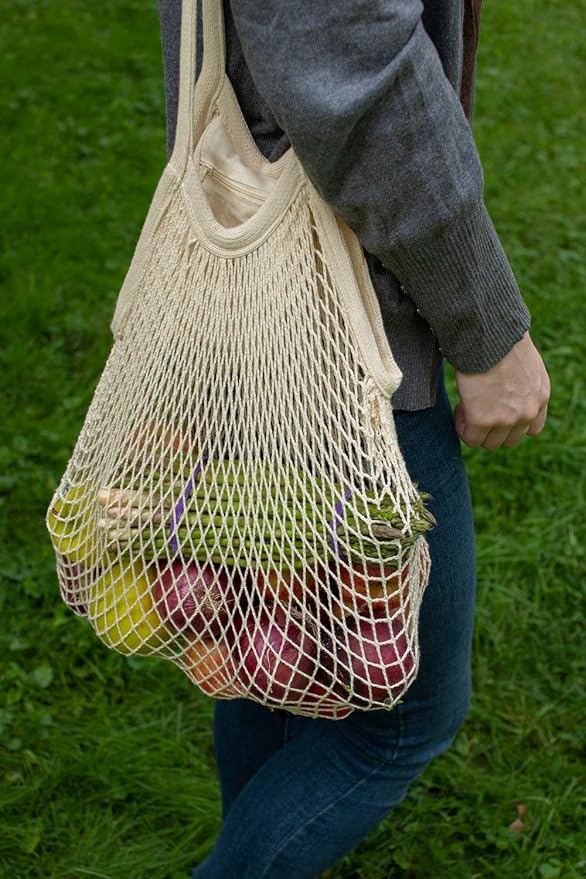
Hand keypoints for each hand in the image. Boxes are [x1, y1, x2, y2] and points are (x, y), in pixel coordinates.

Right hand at [454, 332, 550, 450]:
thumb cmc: (501, 339)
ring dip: (477, 432)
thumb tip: (504, 388)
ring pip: (490, 444)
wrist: (489, 336)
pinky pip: (471, 438)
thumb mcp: (525, 363)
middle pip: (510, 440)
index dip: (511, 423)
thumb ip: (522, 383)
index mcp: (540, 396)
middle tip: (477, 409)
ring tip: (466, 411)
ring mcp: (506, 419)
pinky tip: (459, 411)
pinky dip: (463, 429)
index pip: (531, 428)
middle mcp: (528, 412)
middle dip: (493, 429)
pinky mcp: (483, 420)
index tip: (496, 410)